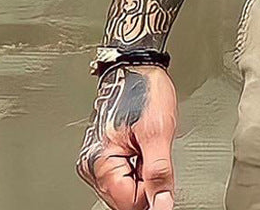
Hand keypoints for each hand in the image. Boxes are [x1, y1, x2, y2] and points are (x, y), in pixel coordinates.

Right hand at [76, 63, 177, 209]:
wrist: (137, 64)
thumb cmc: (145, 89)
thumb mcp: (159, 132)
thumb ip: (159, 172)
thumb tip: (162, 203)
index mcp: (99, 161)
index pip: (127, 202)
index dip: (152, 195)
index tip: (166, 184)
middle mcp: (92, 163)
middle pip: (125, 197)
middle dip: (146, 183)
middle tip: (157, 154)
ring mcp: (98, 157)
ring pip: (126, 186)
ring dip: (143, 174)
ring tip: (150, 145)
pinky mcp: (106, 151)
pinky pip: (125, 173)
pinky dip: (139, 166)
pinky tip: (145, 146)